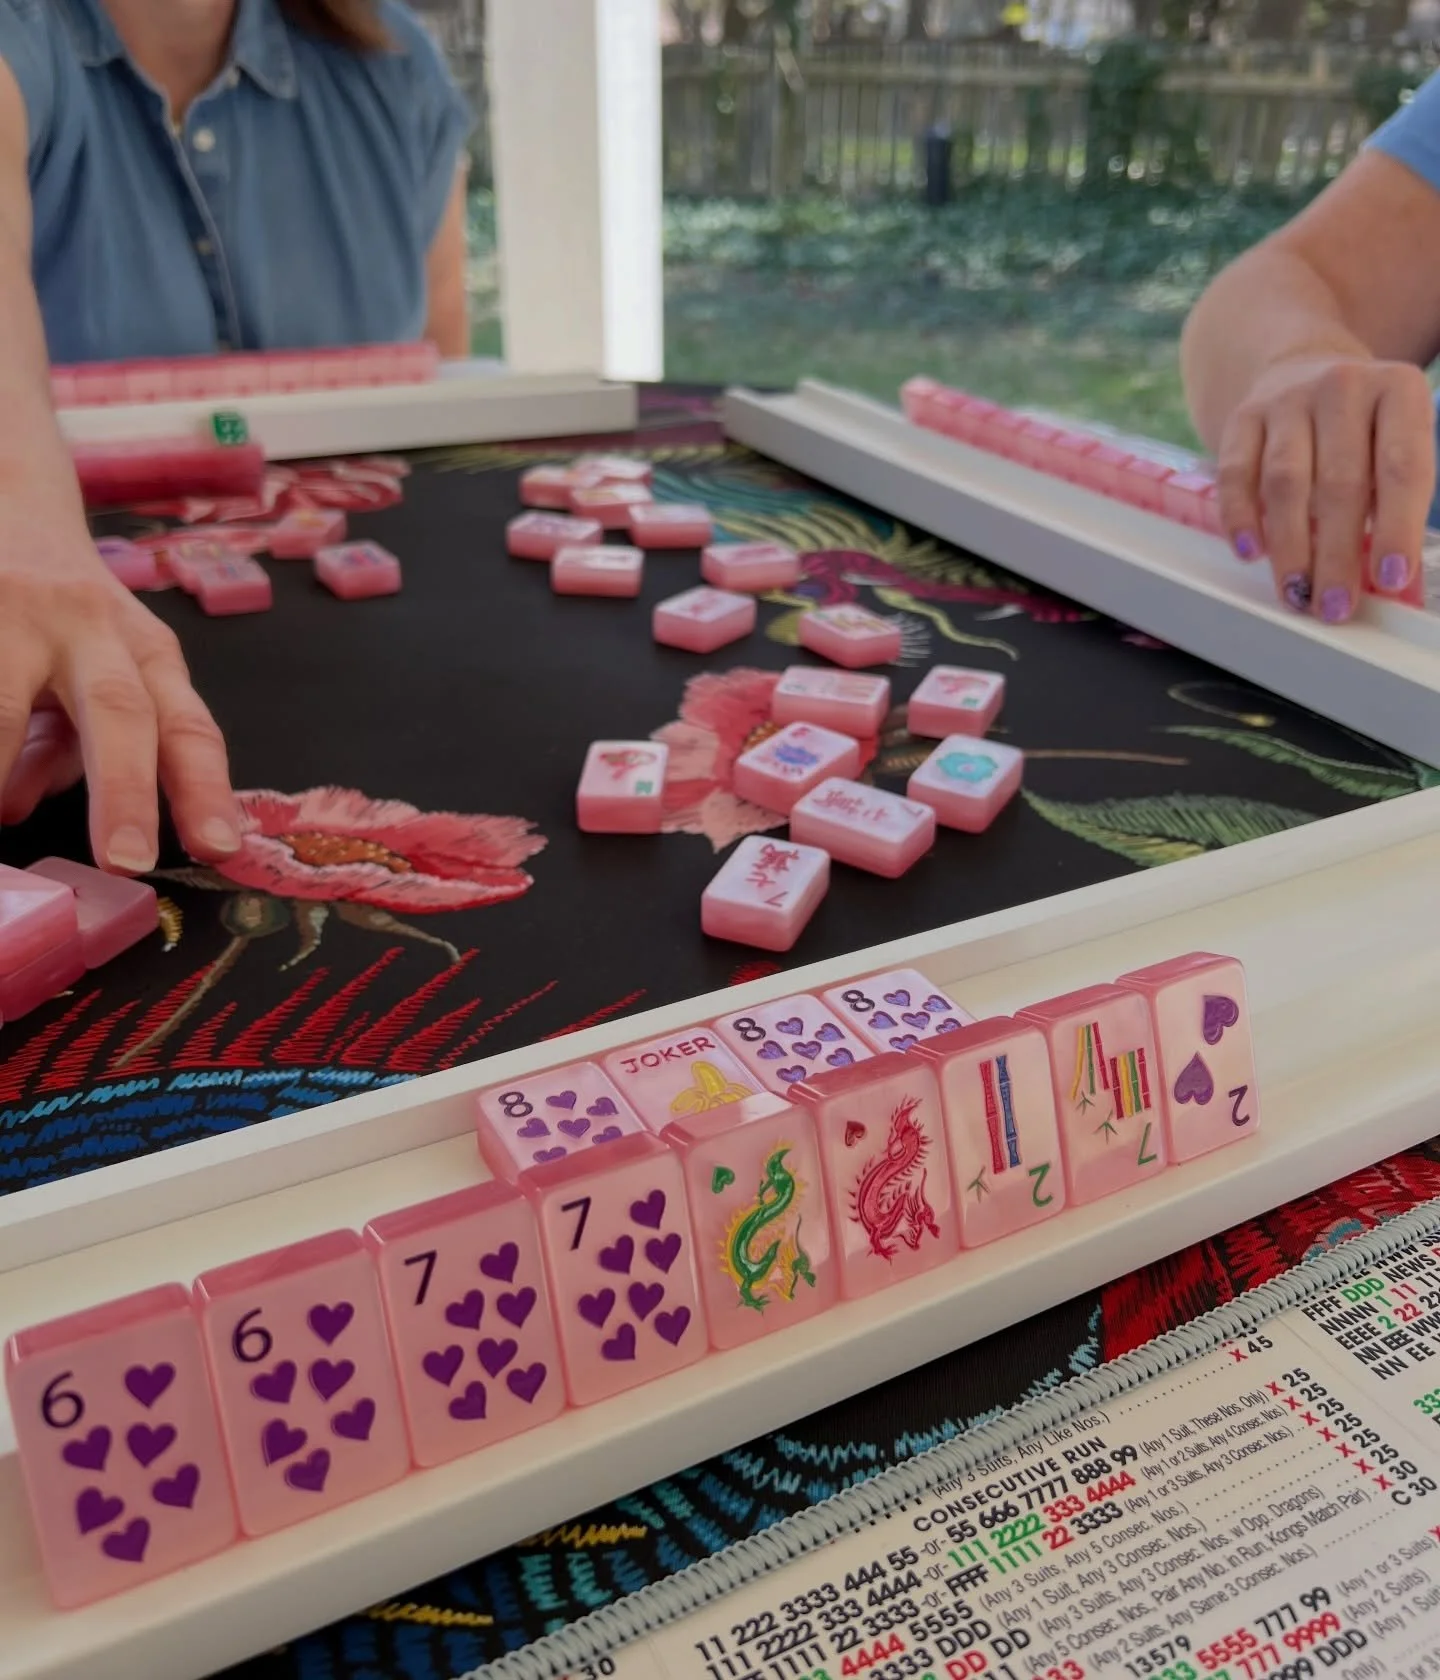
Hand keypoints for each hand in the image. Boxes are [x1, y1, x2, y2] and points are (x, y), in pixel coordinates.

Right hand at [0, 516, 240, 872]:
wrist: (7, 498)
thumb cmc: (57, 613)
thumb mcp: (87, 672)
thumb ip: (62, 749)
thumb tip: (13, 808)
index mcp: (147, 652)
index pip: (188, 728)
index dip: (205, 790)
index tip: (220, 849)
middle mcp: (92, 625)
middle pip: (121, 710)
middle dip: (125, 791)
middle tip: (124, 862)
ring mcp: (16, 608)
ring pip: (6, 705)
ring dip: (0, 762)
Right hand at [1214, 354, 1434, 620]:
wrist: (1305, 369)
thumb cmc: (1362, 428)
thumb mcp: (1395, 444)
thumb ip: (1395, 501)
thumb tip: (1387, 579)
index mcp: (1399, 390)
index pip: (1402, 468)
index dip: (1397, 528)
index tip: (1390, 578)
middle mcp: (1343, 387)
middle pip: (1340, 482)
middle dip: (1337, 554)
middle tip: (1334, 604)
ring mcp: (1287, 399)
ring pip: (1286, 483)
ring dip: (1290, 547)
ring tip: (1297, 592)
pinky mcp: (1243, 417)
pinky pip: (1237, 474)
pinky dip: (1241, 518)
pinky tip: (1251, 552)